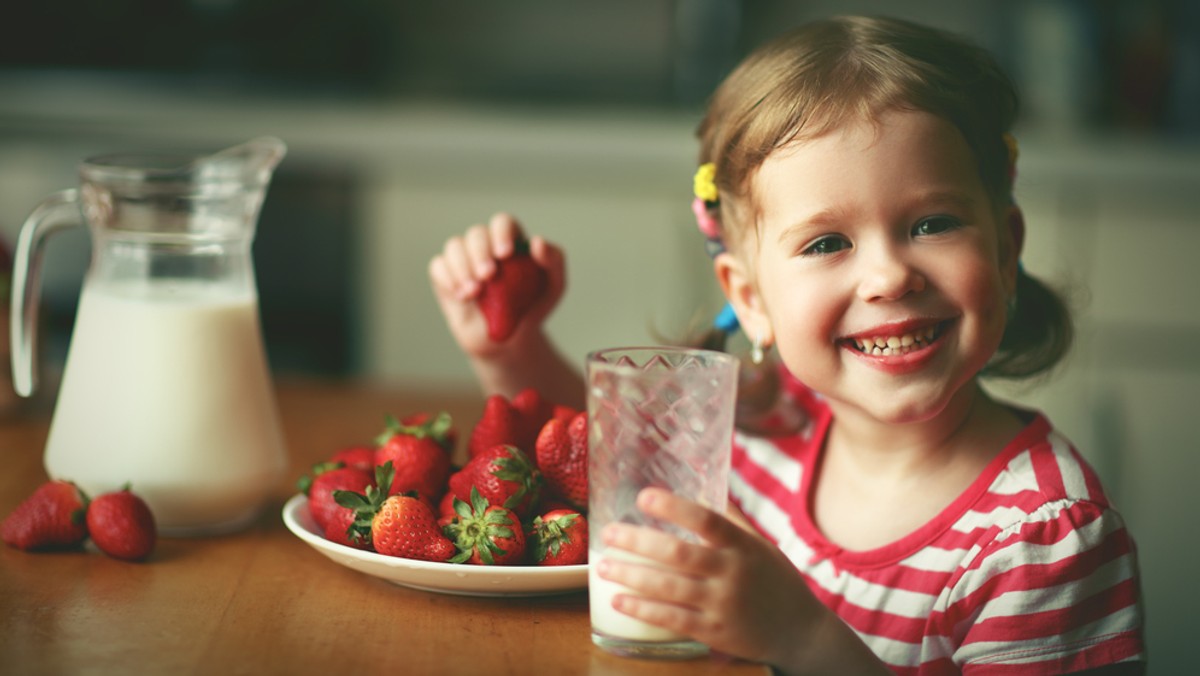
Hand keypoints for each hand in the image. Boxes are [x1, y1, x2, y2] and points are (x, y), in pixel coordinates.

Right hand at [428, 212, 565, 358]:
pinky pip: (438, 266)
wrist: (510, 339)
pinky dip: (447, 277)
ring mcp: (463, 260)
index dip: (501, 233)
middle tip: (488, 275)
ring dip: (462, 265)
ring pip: (454, 246)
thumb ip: (554, 260)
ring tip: (474, 291)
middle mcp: (485, 246)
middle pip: (476, 233)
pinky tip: (462, 295)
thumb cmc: (532, 307)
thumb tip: (537, 242)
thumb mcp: (554, 286)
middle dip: (480, 252)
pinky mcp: (445, 277)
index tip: (505, 254)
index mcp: (510, 240)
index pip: (502, 223)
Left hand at [597, 488, 831, 669]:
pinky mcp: (714, 632)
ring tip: (603, 566)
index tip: (643, 496)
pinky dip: (643, 609)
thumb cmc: (776, 581)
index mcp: (742, 546)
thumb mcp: (760, 546)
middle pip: (678, 554)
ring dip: (631, 576)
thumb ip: (731, 521)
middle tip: (608, 532)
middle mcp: (732, 573)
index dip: (674, 507)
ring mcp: (722, 604)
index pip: (707, 520)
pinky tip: (619, 600)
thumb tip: (702, 488)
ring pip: (669, 588)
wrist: (802, 632)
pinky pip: (672, 619)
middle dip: (638, 542)